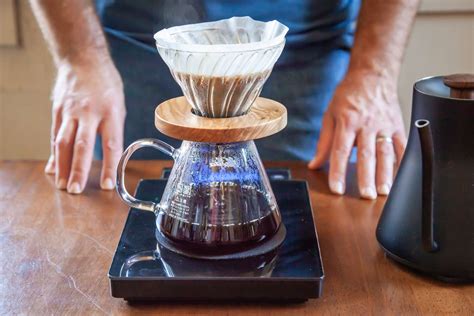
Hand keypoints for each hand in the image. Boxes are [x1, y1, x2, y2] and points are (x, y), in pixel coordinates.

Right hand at [44, 58, 125, 193]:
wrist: (82, 58)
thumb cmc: (105, 82)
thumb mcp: (118, 104)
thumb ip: (113, 128)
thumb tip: (110, 154)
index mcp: (111, 112)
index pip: (110, 144)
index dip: (108, 166)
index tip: (106, 185)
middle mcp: (89, 113)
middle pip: (82, 146)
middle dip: (78, 170)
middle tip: (75, 190)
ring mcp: (70, 111)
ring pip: (64, 143)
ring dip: (62, 166)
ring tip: (62, 185)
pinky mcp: (57, 110)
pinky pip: (55, 135)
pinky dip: (54, 154)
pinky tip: (53, 168)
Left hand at [308, 69, 405, 198]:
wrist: (372, 74)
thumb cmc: (348, 95)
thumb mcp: (330, 115)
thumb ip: (324, 142)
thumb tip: (314, 164)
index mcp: (347, 122)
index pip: (340, 151)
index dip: (338, 171)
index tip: (337, 189)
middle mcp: (366, 124)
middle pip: (366, 155)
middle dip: (366, 177)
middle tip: (366, 196)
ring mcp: (384, 125)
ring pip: (385, 153)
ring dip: (385, 174)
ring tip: (384, 191)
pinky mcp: (398, 125)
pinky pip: (402, 144)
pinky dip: (402, 160)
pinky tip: (401, 175)